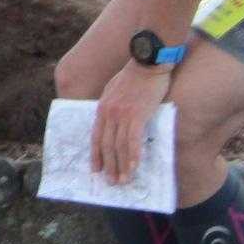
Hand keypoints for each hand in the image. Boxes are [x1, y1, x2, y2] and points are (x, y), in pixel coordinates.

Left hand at [92, 63, 172, 183]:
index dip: (96, 155)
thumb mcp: (114, 90)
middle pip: (106, 145)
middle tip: (112, 182)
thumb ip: (112, 106)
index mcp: (102, 107)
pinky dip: (133, 156)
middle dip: (108, 166)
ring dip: (121, 166)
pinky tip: (134, 167)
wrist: (147, 62)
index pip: (96, 136)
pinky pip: (133, 140)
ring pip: (118, 146)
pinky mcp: (137, 114)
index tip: (96, 169)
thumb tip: (114, 123)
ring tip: (123, 181)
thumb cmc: (135, 76)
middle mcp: (108, 112)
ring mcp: (121, 114)